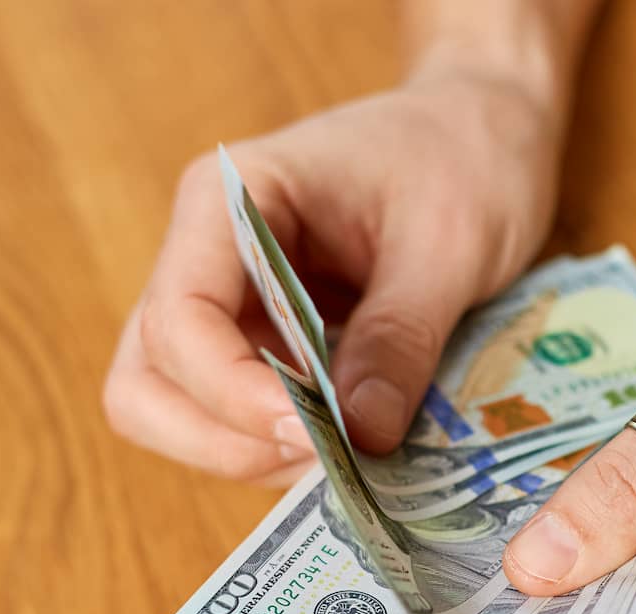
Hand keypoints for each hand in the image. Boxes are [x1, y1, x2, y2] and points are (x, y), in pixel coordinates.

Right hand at [104, 66, 566, 480]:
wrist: (487, 132)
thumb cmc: (464, 157)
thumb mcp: (449, 244)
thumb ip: (400, 336)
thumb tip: (360, 437)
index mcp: (229, 201)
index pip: (178, 318)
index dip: (230, 392)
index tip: (315, 432)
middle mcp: (209, 260)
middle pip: (148, 380)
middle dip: (223, 439)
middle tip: (325, 459)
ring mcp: (232, 311)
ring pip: (180, 413)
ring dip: (254, 455)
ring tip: (351, 459)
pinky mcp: (269, 351)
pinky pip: (243, 422)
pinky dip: (286, 452)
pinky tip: (357, 447)